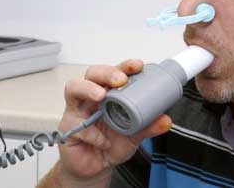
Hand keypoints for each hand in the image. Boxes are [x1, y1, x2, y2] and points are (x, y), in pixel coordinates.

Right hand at [55, 61, 171, 186]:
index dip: (123, 66)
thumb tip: (165, 119)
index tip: (137, 66)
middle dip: (105, 73)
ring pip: (73, 89)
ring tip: (100, 96)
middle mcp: (89, 98)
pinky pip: (79, 126)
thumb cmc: (110, 144)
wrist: (95, 168)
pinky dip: (94, 134)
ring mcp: (76, 111)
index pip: (112, 73)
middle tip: (119, 80)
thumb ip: (148, 126)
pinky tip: (104, 142)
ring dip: (87, 89)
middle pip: (91, 74)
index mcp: (107, 94)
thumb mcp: (134, 135)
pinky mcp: (68, 128)